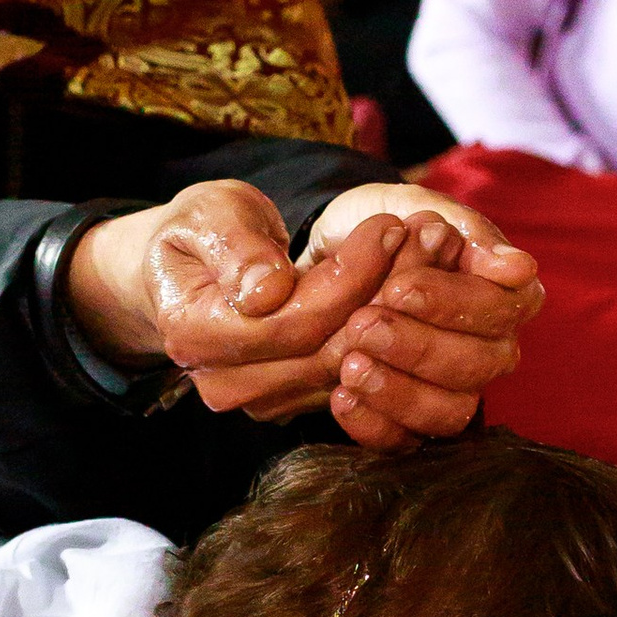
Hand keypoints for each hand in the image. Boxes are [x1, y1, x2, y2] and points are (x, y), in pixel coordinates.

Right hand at [64, 178, 543, 448]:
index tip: (388, 228)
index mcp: (193, 332)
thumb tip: (266, 289)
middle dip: (385, 291)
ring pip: (348, 366)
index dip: (349, 279)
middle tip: (429, 237)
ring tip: (429, 252)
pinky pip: (355, 375)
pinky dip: (390, 332)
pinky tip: (414, 286)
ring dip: (398, 312)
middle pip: (327, 351)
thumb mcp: (208, 215)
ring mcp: (261, 400)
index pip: (291, 322)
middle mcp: (224, 382)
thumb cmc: (201, 233)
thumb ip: (236, 248)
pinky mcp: (293, 401)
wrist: (186, 271)